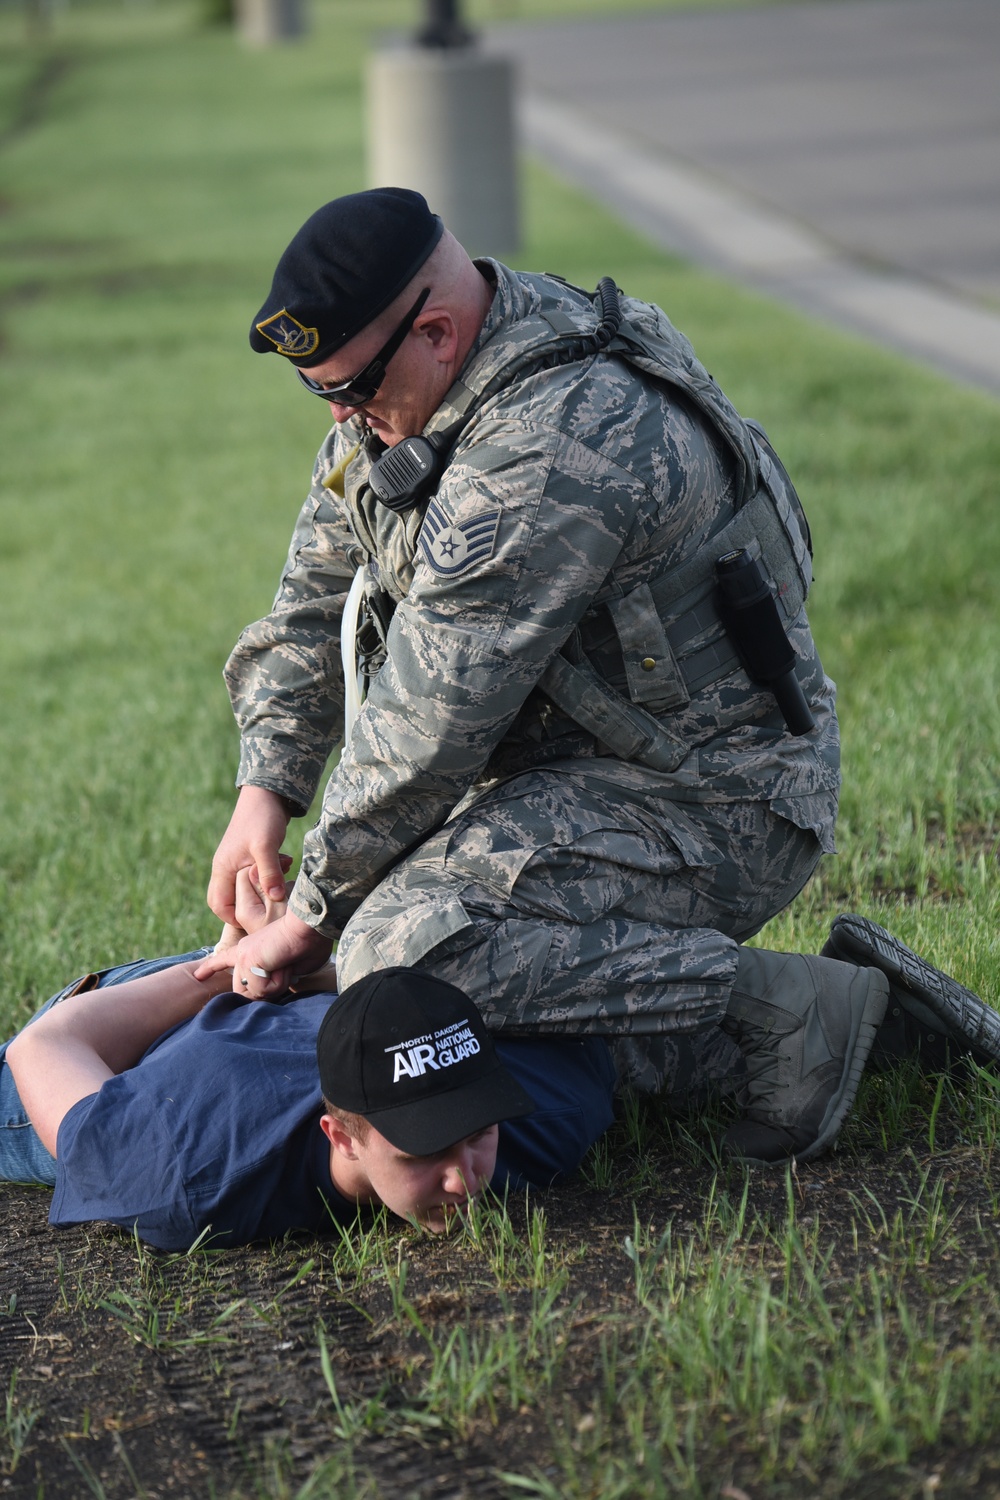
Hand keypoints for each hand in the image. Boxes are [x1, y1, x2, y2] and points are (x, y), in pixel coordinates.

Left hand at [193, 911, 332, 999]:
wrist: (309, 925)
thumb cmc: (309, 941)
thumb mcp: (292, 966)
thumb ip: (278, 978)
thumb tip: (269, 990)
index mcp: (251, 948)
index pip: (225, 960)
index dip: (212, 968)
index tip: (198, 975)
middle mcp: (242, 950)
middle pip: (245, 991)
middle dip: (267, 990)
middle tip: (286, 967)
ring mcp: (243, 956)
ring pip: (256, 993)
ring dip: (276, 985)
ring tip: (286, 963)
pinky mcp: (247, 961)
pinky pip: (264, 989)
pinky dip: (279, 982)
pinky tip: (284, 963)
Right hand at [207, 786, 291, 924]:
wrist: (268, 793)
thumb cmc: (263, 817)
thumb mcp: (266, 846)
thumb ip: (269, 872)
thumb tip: (274, 899)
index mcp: (223, 868)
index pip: (218, 904)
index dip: (234, 918)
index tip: (258, 920)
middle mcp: (226, 867)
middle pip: (229, 899)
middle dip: (250, 905)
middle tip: (271, 904)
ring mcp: (237, 861)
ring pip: (245, 887)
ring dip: (264, 887)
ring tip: (282, 878)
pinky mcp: (251, 856)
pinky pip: (256, 876)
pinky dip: (270, 875)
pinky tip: (286, 865)